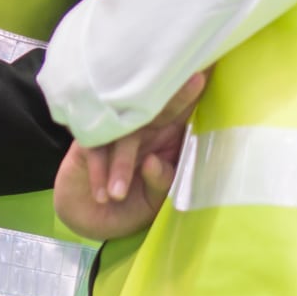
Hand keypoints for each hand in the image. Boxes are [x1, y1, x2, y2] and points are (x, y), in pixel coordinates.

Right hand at [52, 71, 206, 241]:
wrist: (90, 220)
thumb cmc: (128, 206)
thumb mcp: (152, 201)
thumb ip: (161, 181)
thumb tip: (153, 161)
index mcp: (164, 139)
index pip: (181, 113)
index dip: (193, 95)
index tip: (208, 75)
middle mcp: (141, 131)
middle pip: (157, 108)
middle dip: (176, 97)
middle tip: (198, 80)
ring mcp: (114, 133)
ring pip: (123, 135)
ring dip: (121, 165)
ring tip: (119, 194)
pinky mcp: (88, 142)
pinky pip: (95, 150)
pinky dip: (98, 173)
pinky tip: (102, 194)